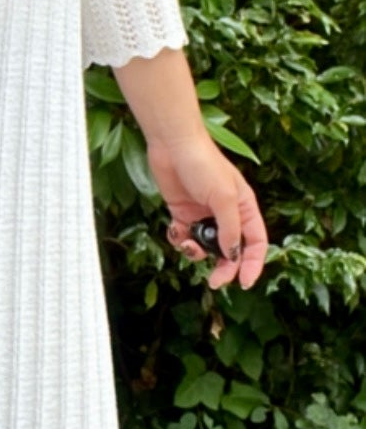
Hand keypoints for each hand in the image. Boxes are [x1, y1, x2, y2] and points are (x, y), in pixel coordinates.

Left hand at [146, 128, 268, 291]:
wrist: (173, 145)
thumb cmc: (203, 164)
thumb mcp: (223, 198)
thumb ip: (229, 229)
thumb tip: (232, 255)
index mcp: (244, 208)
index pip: (256, 243)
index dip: (253, 264)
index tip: (245, 283)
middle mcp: (227, 214)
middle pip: (231, 250)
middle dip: (224, 267)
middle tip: (214, 282)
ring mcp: (204, 215)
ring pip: (206, 247)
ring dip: (197, 253)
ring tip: (188, 245)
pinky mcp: (184, 213)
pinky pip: (185, 237)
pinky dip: (180, 240)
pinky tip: (175, 231)